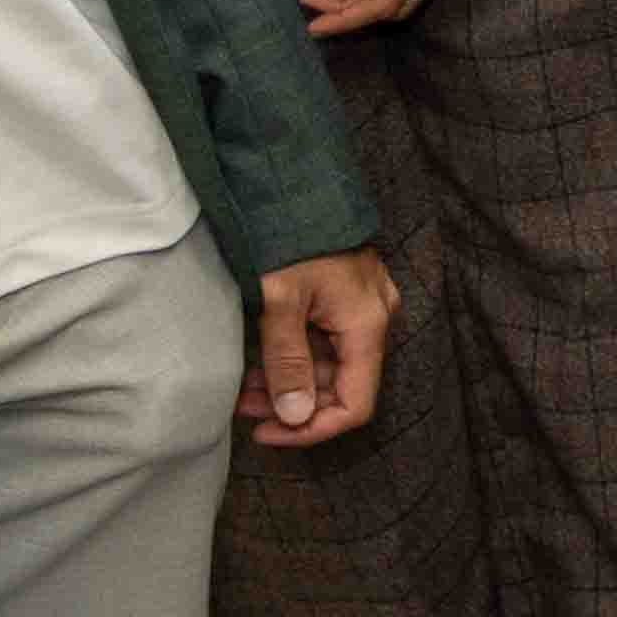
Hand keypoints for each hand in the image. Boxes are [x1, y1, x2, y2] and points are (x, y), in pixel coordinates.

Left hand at [248, 254, 396, 446]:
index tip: (268, 432)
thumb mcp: (280, 302)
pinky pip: (327, 343)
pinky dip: (296, 358)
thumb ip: (288, 362)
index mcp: (367, 326)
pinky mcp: (348, 297)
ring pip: (331, 366)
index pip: (355, 405)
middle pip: (340, 386)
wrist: (297, 184)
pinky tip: (261, 360)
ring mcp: (365, 308)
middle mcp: (375, 320)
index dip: (313, 429)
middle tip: (241, 406)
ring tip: (243, 386)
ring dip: (289, 382)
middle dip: (291, 405)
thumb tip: (296, 417)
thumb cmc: (289, 237)